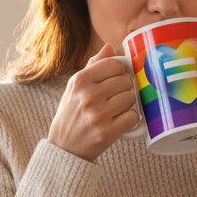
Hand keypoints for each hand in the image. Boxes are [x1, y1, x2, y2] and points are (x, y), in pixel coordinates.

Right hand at [48, 44, 138, 161]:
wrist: (63, 149)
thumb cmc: (71, 115)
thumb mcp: (74, 88)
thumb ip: (92, 67)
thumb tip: (110, 47)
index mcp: (79, 80)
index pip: (115, 65)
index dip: (119, 73)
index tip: (115, 82)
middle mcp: (88, 95)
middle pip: (126, 81)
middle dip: (124, 90)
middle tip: (114, 99)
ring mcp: (97, 115)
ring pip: (130, 98)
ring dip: (127, 105)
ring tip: (115, 111)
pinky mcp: (107, 133)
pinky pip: (132, 117)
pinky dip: (130, 120)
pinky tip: (119, 122)